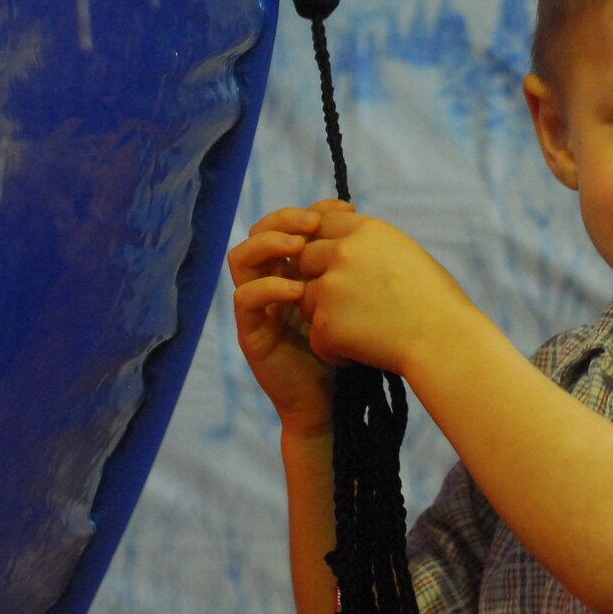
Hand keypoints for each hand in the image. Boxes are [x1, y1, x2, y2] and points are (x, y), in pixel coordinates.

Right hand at [229, 200, 350, 437]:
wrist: (333, 403)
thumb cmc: (348, 349)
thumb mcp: (353, 300)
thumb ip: (352, 269)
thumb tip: (370, 228)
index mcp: (295, 268)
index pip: (292, 225)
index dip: (315, 210)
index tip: (347, 209)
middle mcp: (271, 281)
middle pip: (260, 232)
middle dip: (285, 219)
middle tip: (314, 225)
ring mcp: (258, 306)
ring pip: (242, 258)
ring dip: (269, 245)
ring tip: (299, 247)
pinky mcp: (250, 331)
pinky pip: (245, 298)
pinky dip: (269, 287)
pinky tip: (297, 290)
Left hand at [294, 211, 484, 377]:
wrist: (444, 339)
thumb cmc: (436, 301)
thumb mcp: (406, 254)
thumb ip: (370, 246)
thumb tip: (344, 245)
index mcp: (368, 231)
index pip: (323, 221)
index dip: (322, 241)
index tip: (329, 261)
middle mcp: (344, 253)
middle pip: (305, 259)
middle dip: (318, 279)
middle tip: (345, 303)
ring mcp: (332, 288)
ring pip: (307, 299)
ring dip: (326, 316)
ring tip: (361, 331)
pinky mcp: (326, 324)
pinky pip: (316, 337)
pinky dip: (335, 349)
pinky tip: (362, 352)